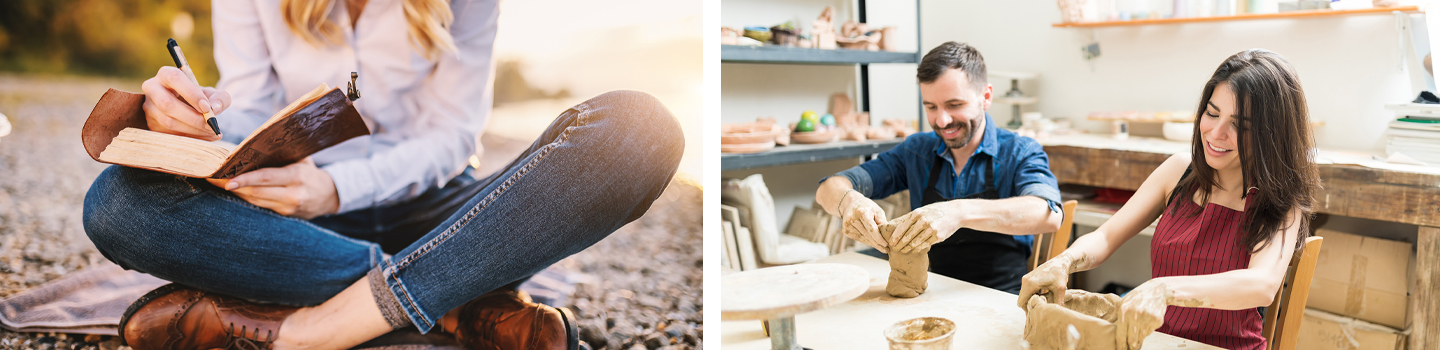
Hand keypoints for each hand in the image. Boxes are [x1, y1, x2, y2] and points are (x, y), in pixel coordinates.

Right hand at [141, 66, 230, 140]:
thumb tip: (215, 108)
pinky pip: (168, 133)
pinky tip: (205, 136)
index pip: (174, 78)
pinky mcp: (151, 123)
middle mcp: (152, 88)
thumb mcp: (215, 95)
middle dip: (192, 117)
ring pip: (167, 121)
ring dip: (192, 129)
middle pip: (167, 104)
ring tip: (212, 131)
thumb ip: (220, 99)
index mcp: (166, 74)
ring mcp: (149, 107)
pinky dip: (190, 137)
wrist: (193, 109)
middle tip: (210, 124)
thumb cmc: (203, 98)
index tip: (207, 108)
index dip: (191, 93)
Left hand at [206, 158, 339, 218]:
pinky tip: (234, 191)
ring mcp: (288, 207)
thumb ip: (280, 155)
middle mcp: (293, 194)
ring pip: (255, 200)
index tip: (224, 178)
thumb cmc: (309, 171)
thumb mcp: (301, 159)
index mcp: (297, 176)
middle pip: (256, 192)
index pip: (265, 178)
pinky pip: (260, 206)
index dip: (244, 179)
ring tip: (218, 183)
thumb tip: (250, 146)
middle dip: (232, 186)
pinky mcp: (284, 215)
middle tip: (212, 178)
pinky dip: (246, 198)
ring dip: (236, 192)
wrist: (329, 195)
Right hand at [838, 191, 888, 253]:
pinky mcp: (845, 231)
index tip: (886, 244)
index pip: (871, 228)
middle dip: (877, 244)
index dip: (879, 238)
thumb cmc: (866, 207)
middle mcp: (852, 219)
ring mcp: (847, 226)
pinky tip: (873, 243)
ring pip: (863, 239)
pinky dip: (866, 241)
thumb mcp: (876, 209)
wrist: (850, 203)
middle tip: (886, 250)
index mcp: (861, 212)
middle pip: (867, 235)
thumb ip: (881, 220)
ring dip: (872, 244)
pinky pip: (858, 238)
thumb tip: (886, 232)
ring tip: (882, 248)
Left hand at [888, 203, 962, 252]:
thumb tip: (897, 226)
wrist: (955, 213)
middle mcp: (923, 221)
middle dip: (900, 244)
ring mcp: (931, 229)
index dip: (895, 236)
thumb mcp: (923, 210)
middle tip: (895, 249)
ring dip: (908, 248)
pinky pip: (925, 244)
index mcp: (917, 213)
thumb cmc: (936, 212)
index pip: (902, 227)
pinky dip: (918, 248)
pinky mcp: (938, 236)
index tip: (891, 242)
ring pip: (915, 242)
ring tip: (903, 251)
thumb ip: (912, 218)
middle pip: (907, 236)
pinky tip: (914, 250)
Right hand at [1017, 253, 1076, 308]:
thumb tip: (1058, 312)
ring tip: (1041, 303)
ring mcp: (1026, 278)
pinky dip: (1030, 295)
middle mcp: (1026, 280)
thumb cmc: (1060, 274)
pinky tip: (1041, 296)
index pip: (1022, 302)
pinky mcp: (1028, 277)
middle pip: (1021, 299)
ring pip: (1023, 295)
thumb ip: (1058, 301)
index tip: (1036, 313)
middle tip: (1039, 310)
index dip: (1026, 310)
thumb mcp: (1061, 289)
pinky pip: (1025, 290)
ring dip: (1029, 300)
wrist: (1059, 262)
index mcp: (1031, 284)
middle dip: (1028, 306)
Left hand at [1115, 280, 1170, 349]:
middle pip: (1131, 339)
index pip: (1120, 335)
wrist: (1157, 290)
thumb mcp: (1123, 302)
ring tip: (1137, 340)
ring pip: (1141, 337)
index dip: (1120, 346)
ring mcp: (1147, 317)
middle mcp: (1135, 315)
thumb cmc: (1137, 297)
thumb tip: (1109, 327)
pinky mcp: (1157, 320)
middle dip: (1130, 347)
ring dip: (1139, 340)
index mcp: (1124, 311)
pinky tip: (1146, 324)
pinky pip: (1149, 332)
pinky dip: (1147, 331)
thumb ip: (1116, 314)